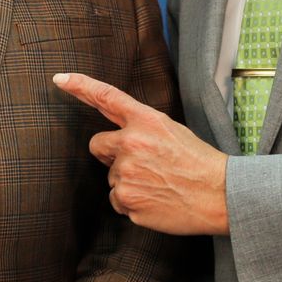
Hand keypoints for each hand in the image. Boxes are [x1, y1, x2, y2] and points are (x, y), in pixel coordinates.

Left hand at [52, 72, 229, 235]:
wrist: (220, 195)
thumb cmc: (199, 163)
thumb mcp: (172, 130)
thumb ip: (141, 129)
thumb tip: (115, 141)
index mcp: (146, 121)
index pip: (106, 97)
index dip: (80, 85)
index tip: (60, 78)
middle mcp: (131, 143)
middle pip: (97, 145)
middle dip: (111, 154)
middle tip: (143, 164)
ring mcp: (127, 173)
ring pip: (111, 176)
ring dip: (128, 181)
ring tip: (159, 184)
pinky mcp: (127, 200)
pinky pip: (117, 200)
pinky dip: (133, 203)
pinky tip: (156, 200)